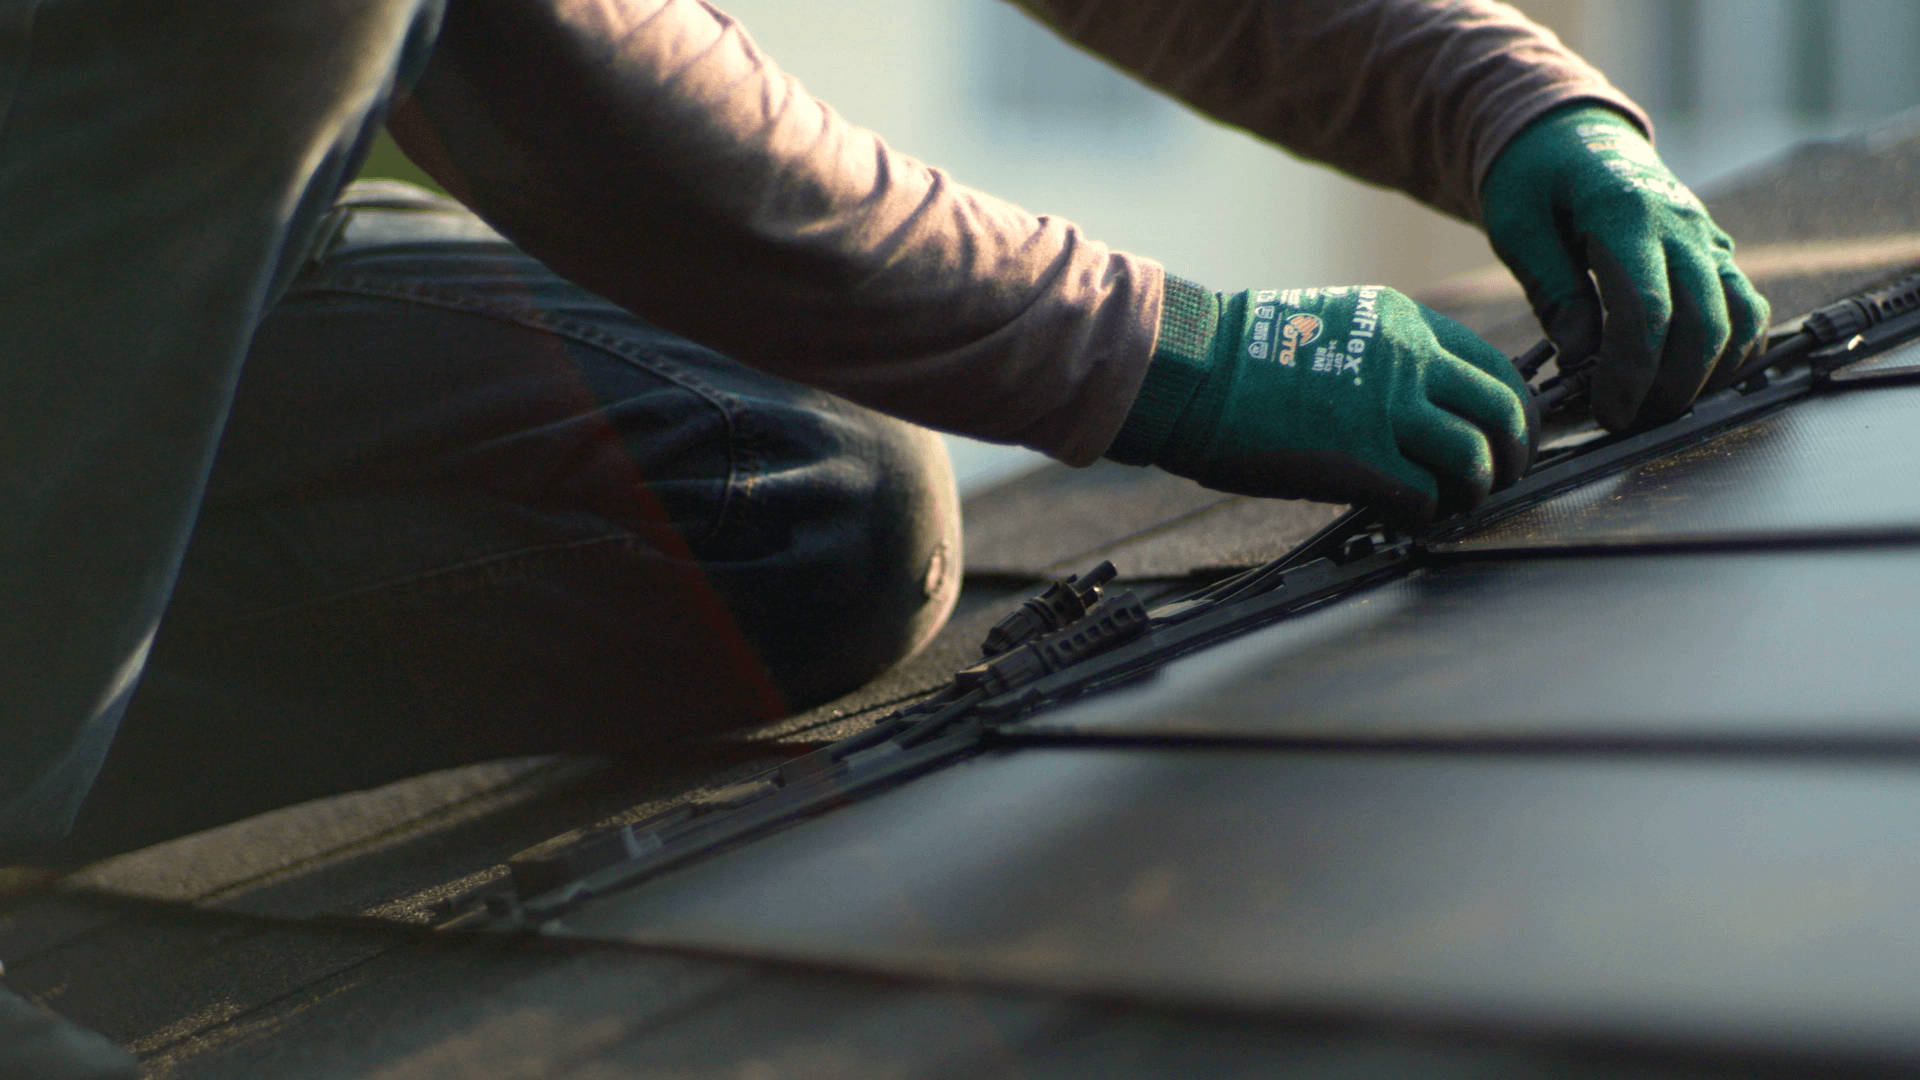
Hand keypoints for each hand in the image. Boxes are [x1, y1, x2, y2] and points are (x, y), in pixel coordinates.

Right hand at [1106, 277, 1533, 523]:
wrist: (1194, 371)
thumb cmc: (1244, 356)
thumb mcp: (1334, 324)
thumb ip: (1385, 355)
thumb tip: (1418, 402)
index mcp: (1403, 323)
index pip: (1495, 365)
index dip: (1512, 410)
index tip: (1505, 436)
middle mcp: (1408, 360)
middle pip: (1504, 410)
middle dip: (1514, 453)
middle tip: (1501, 478)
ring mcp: (1387, 409)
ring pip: (1476, 458)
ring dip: (1473, 490)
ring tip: (1451, 502)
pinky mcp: (1361, 460)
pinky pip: (1426, 497)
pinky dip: (1425, 514)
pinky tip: (1406, 517)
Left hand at [1481, 104, 1769, 430]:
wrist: (1571, 135)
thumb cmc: (1534, 179)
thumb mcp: (1519, 226)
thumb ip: (1553, 290)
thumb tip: (1579, 358)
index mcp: (1626, 215)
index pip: (1648, 310)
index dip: (1631, 371)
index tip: (1607, 412)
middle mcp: (1681, 227)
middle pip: (1704, 324)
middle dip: (1669, 388)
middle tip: (1626, 421)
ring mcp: (1706, 238)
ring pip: (1739, 320)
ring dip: (1706, 377)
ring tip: (1655, 407)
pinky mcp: (1715, 252)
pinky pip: (1747, 307)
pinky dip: (1732, 352)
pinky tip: (1692, 381)